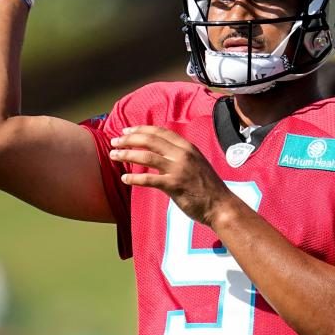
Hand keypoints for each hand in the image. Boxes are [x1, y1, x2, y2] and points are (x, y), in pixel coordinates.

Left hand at [109, 125, 239, 225]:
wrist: (221, 205)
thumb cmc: (207, 187)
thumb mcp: (196, 163)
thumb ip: (180, 156)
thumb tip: (160, 153)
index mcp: (187, 147)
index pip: (160, 132)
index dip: (141, 130)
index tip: (126, 131)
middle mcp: (182, 154)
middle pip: (150, 140)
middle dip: (129, 139)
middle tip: (114, 142)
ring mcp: (178, 170)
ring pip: (146, 156)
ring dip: (126, 155)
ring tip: (113, 156)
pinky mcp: (174, 186)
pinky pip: (149, 179)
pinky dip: (134, 178)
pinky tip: (124, 179)